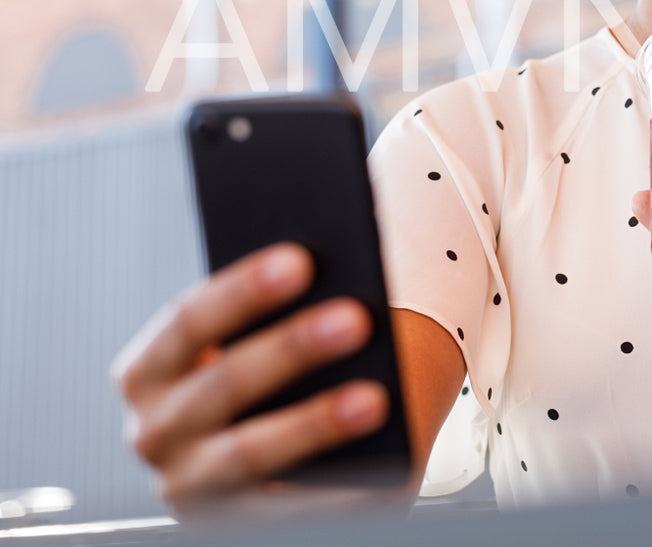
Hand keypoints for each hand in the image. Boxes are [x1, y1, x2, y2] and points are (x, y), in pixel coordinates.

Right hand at [112, 243, 396, 517]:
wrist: (264, 463)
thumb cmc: (265, 380)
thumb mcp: (255, 344)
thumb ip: (277, 316)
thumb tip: (337, 283)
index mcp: (148, 373)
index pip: (186, 321)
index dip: (243, 290)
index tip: (302, 259)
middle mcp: (152, 433)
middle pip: (222, 384)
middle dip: (290, 349)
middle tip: (356, 318)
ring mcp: (187, 487)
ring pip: (247, 454)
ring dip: (312, 424)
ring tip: (375, 397)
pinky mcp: (229, 528)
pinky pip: (285, 513)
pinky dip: (331, 492)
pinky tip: (376, 464)